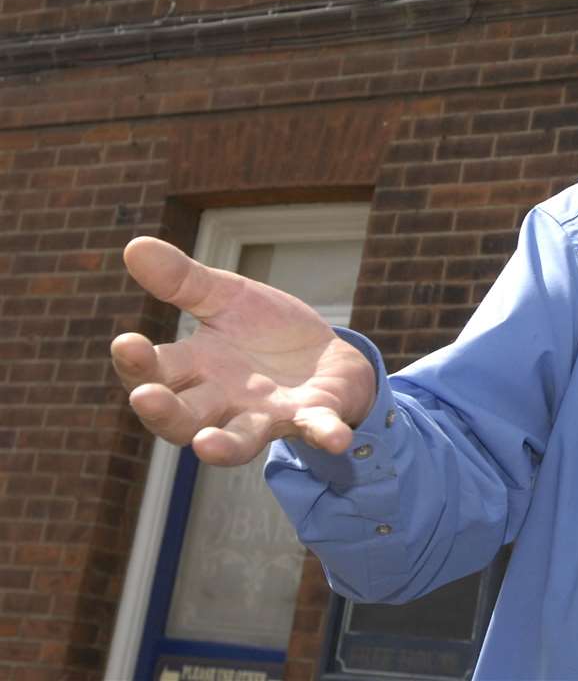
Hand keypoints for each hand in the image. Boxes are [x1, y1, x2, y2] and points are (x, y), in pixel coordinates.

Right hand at [112, 237, 376, 466]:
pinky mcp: (312, 416)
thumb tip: (134, 245)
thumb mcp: (226, 297)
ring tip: (206, 446)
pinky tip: (338, 439)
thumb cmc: (262, 330)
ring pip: (239, 439)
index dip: (138, 362)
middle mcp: (223, 402)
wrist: (323, 355)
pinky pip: (317, 429)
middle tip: (145, 398)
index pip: (155, 372)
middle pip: (184, 417)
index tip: (125, 343)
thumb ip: (184, 281)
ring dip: (223, 446)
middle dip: (164, 411)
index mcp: (195, 370)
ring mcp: (267, 414)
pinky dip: (325, 434)